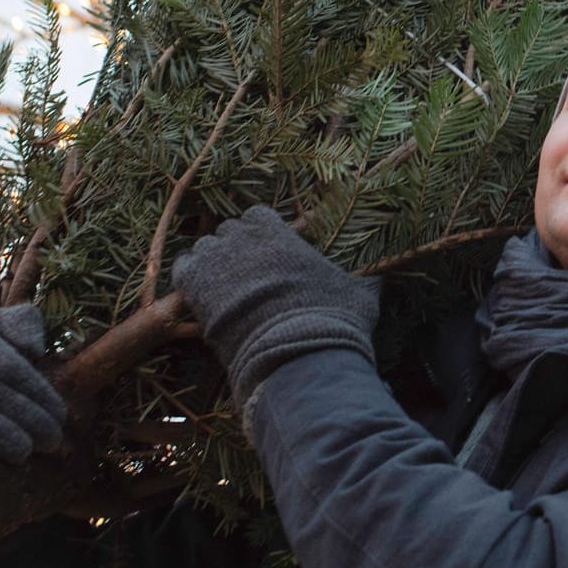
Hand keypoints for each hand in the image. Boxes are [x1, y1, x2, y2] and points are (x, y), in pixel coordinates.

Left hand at [170, 206, 379, 419]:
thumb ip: (364, 280)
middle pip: (229, 230)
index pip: (258, 215)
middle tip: (245, 272)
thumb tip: (384, 278)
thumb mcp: (357, 295)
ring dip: (213, 261)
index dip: (259, 232)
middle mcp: (246, 240)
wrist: (294, 352)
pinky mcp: (196, 285)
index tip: (265, 251)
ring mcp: (218, 260)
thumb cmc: (330, 321)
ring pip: (205, 246)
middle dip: (235, 246)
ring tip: (223, 285)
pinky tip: (202, 293)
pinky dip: (191, 277)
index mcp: (281, 236)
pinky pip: (184, 267)